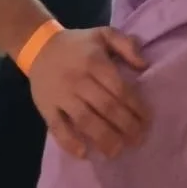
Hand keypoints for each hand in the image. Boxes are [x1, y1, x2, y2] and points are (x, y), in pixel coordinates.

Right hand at [27, 26, 149, 161]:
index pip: (119, 89)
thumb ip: (127, 45)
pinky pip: (57, 128)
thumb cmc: (78, 44)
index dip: (135, 107)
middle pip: (106, 107)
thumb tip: (144, 65)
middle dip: (125, 126)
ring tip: (117, 152)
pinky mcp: (46, 107)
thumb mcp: (104, 34)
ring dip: (103, 138)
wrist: (39, 46)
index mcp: (95, 61)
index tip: (147, 121)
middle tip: (138, 140)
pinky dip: (69, 142)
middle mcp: (79, 79)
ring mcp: (61, 95)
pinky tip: (83, 153)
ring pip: (84, 120)